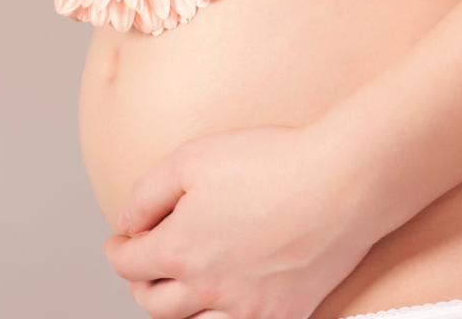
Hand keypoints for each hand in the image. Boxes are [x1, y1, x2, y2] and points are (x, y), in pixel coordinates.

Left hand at [103, 124, 375, 318]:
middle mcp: (208, 290)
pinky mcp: (286, 315)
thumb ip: (146, 194)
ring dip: (180, 309)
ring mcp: (248, 309)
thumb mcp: (191, 158)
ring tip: (184, 290)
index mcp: (179, 251)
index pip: (127, 264)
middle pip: (153, 304)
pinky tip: (226, 305)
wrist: (344, 181)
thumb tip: (127, 223)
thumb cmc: (273, 162)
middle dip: (142, 282)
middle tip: (147, 265)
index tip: (120, 241)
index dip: (117, 250)